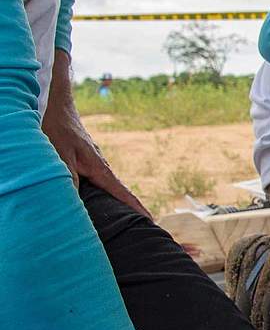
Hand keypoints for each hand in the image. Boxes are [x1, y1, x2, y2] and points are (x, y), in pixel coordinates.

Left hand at [42, 49, 149, 217]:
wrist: (57, 105)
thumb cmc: (58, 129)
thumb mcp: (60, 155)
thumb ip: (68, 179)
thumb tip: (74, 204)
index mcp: (99, 169)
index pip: (123, 193)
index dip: (137, 208)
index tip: (151, 221)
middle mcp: (100, 167)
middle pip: (118, 193)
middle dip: (130, 209)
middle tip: (140, 225)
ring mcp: (93, 163)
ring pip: (105, 187)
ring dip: (113, 200)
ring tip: (118, 216)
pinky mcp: (84, 160)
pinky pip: (94, 181)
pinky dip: (98, 192)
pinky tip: (90, 196)